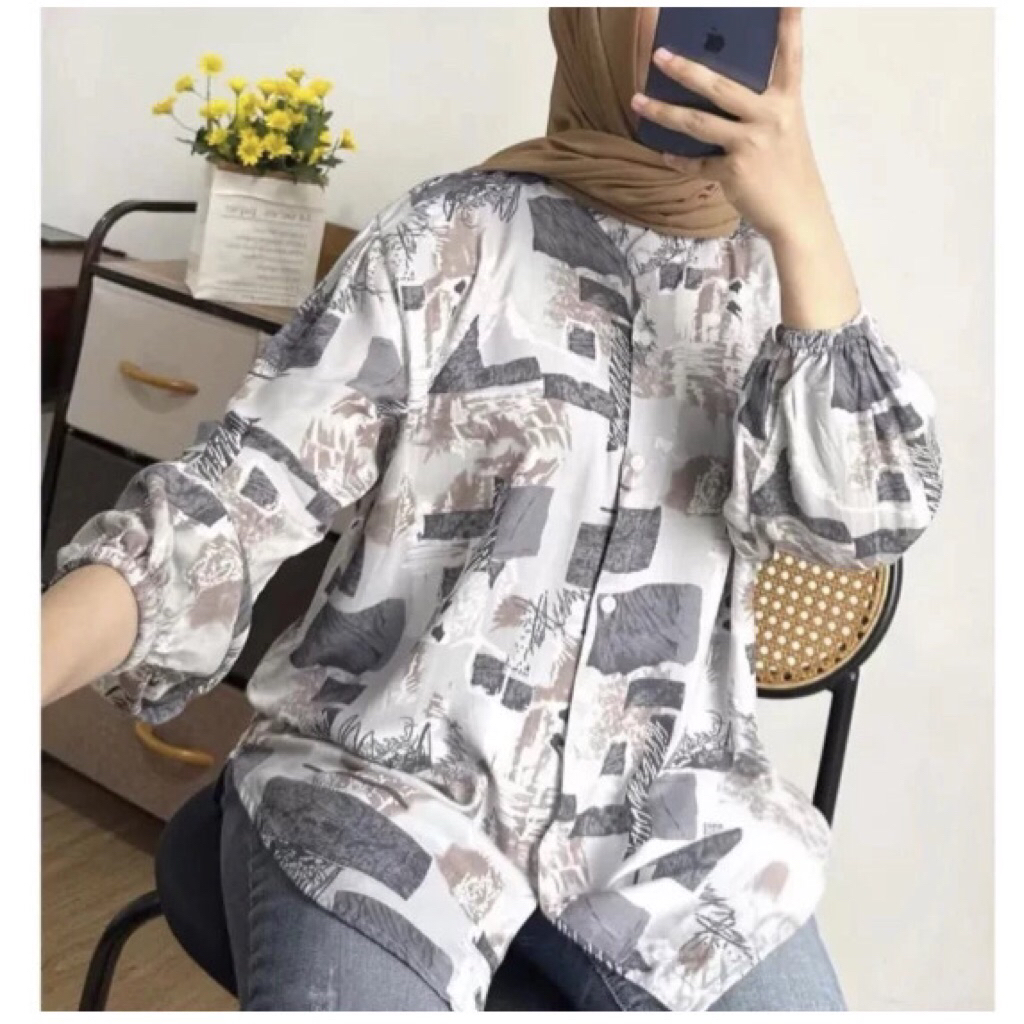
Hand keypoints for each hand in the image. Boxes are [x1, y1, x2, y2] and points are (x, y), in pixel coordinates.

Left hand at [631, 8, 830, 246]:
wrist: (797, 214)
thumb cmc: (787, 168)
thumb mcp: (784, 129)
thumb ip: (757, 108)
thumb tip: (715, 94)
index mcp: (788, 101)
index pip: (790, 56)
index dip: (788, 25)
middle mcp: (770, 117)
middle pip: (720, 87)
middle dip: (686, 69)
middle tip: (659, 55)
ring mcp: (751, 144)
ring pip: (697, 123)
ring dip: (663, 112)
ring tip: (638, 101)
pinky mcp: (734, 171)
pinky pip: (697, 162)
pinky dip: (678, 159)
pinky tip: (664, 153)